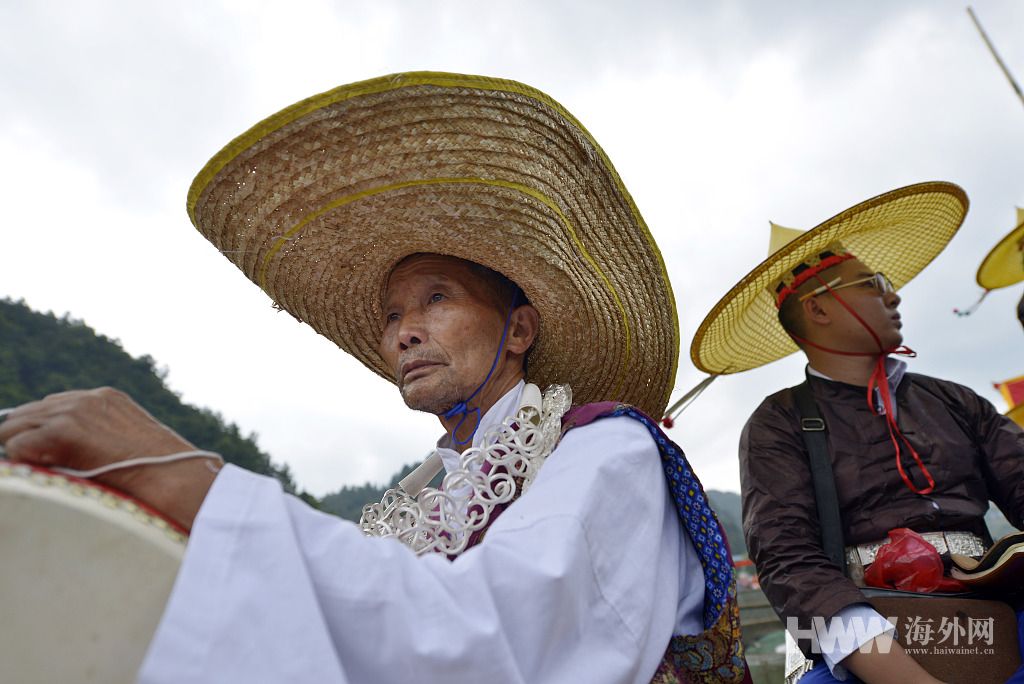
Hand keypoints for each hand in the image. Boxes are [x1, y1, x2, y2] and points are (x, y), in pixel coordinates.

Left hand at [0, 387, 217, 529]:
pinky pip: (17, 445)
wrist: (176, 477)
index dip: (42, 432)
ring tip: (42, 473)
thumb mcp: (130, 442)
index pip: (50, 406)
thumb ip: (98, 437)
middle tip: (38, 467)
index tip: (44, 454)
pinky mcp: (63, 431)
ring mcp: (73, 412)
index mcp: (105, 398)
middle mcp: (87, 398)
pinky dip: (22, 462)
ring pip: (14, 427)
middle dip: (26, 440)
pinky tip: (44, 476)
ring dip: (22, 451)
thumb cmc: (162, 473)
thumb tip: (61, 453)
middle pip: (27, 413)